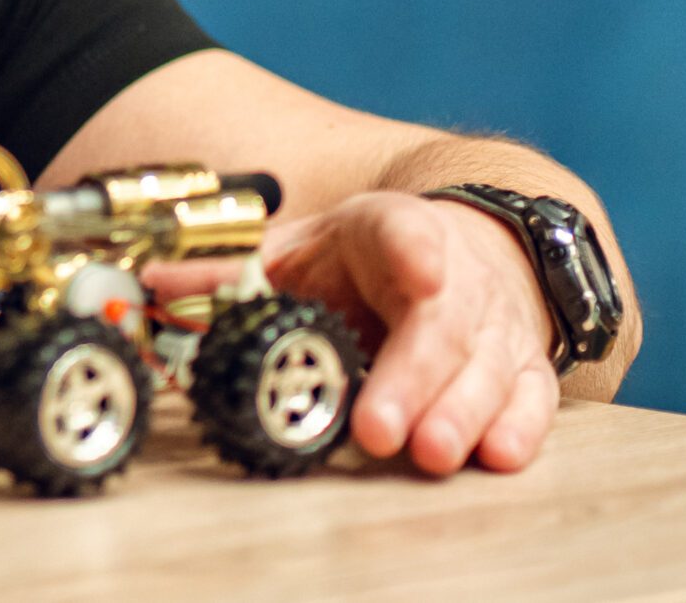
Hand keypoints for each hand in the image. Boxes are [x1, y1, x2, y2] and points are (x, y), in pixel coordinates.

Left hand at [147, 192, 561, 474]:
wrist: (456, 252)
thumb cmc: (361, 260)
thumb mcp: (296, 253)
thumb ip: (229, 275)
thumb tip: (154, 287)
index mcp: (385, 232)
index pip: (400, 231)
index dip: (412, 249)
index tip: (420, 270)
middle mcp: (452, 274)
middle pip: (440, 323)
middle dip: (413, 378)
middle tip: (382, 430)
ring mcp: (494, 320)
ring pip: (488, 365)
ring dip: (461, 412)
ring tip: (431, 453)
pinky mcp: (524, 363)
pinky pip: (531, 395)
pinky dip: (520, 426)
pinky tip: (499, 454)